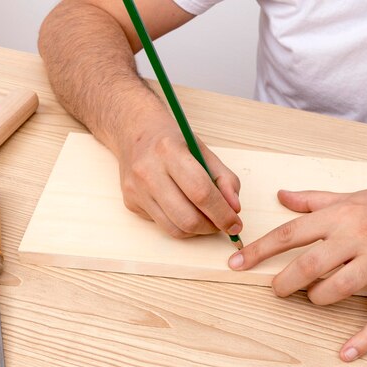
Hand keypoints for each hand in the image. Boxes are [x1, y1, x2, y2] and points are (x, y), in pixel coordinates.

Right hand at [117, 112, 242, 237]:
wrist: (135, 134)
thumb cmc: (173, 143)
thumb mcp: (203, 151)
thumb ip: (224, 178)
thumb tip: (234, 209)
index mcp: (169, 151)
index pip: (201, 192)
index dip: (222, 213)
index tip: (235, 224)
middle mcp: (148, 171)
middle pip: (187, 217)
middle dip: (211, 227)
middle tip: (222, 224)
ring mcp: (136, 189)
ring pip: (174, 229)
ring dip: (197, 231)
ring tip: (206, 219)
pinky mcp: (131, 203)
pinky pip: (162, 225)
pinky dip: (180, 225)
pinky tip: (183, 209)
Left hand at [228, 175, 366, 360]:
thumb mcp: (350, 195)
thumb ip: (312, 199)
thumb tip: (281, 196)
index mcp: (339, 215)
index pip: (289, 234)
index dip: (257, 250)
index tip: (234, 264)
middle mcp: (356, 236)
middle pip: (308, 265)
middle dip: (284, 282)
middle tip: (277, 289)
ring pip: (337, 289)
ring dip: (318, 298)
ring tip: (314, 296)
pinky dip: (365, 337)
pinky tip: (347, 352)